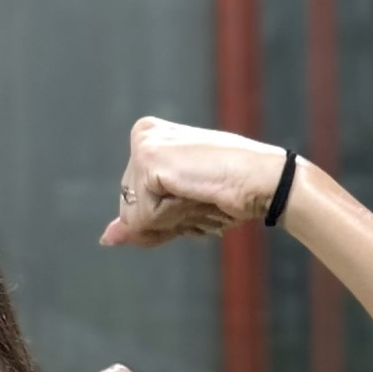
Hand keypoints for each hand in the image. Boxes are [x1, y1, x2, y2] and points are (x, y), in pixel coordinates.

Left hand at [100, 116, 286, 247]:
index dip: (162, 215)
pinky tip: (199, 193)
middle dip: (164, 220)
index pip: (132, 201)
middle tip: (202, 197)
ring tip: (202, 194)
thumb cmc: (231, 193)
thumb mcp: (179, 209)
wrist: (265, 181)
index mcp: (149, 138)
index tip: (195, 194)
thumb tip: (106, 238)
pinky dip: (174, 217)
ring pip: (134, 216)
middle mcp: (142, 134)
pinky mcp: (148, 160)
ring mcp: (144, 145)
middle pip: (128, 208)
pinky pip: (144, 218)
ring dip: (171, 220)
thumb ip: (142, 221)